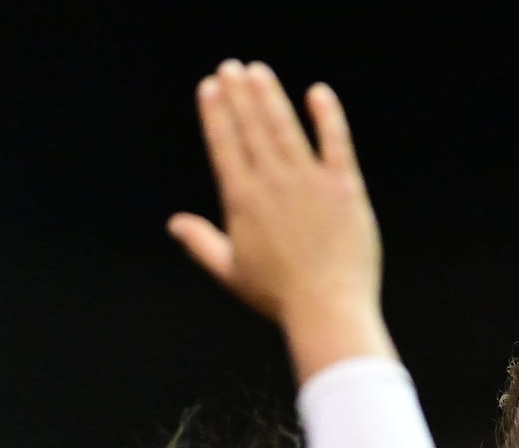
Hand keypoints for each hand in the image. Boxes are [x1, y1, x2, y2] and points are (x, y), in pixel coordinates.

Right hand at [169, 61, 392, 379]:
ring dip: (270, 95)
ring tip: (258, 72)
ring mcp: (309, 181)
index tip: (210, 87)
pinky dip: (326, 115)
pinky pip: (335, 141)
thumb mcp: (231, 271)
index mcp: (241, 200)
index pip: (224, 145)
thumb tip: (174, 223)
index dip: (216, 113)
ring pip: (285, 126)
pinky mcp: (344, 186)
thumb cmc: (279, 297)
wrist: (327, 309)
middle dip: (238, 94)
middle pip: (251, 127)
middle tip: (231, 68)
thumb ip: (201, 243)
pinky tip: (318, 92)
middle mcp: (272, 182)